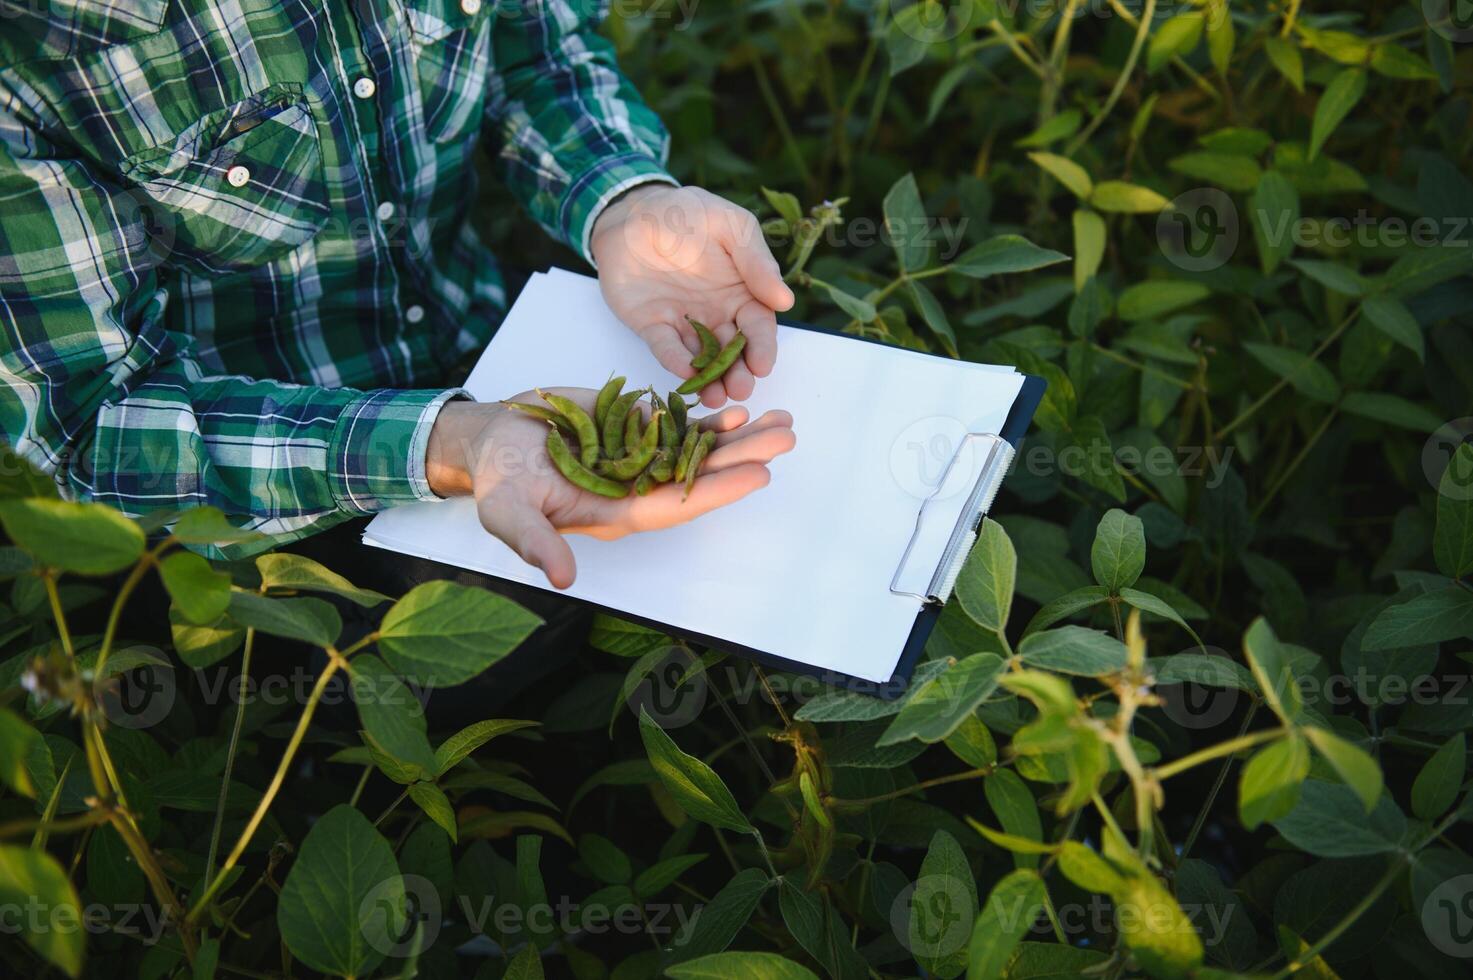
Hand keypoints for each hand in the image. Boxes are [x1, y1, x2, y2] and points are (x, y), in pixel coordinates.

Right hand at [425, 390, 795, 587]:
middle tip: (785, 440)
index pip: (675, 505)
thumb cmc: (501, 479)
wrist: (495, 439)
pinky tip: (739, 410)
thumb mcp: (509, 510)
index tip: (758, 476)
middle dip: (743, 458)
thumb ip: (535, 542)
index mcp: (616, 513)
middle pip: (699, 476)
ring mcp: (640, 459)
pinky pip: (680, 428)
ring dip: (739, 439)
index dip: (715, 491)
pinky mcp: (636, 431)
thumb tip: (562, 578)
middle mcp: (637, 490)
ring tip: (782, 423)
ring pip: (698, 451)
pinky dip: (708, 420)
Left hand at [590, 184, 795, 407]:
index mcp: (742, 293)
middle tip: (740, 391)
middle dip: (737, 374)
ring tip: (715, 397)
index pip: (758, 327)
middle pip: (732, 352)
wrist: (634, 209)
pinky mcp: (652, 326)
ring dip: (710, 380)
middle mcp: (716, 315)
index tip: (762, 365)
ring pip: (701, 358)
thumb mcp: (730, 226)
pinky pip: (666, 347)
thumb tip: (785, 301)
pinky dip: (675, 360)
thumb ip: (756, 261)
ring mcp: (684, 323)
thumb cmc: (688, 213)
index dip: (762, 348)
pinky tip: (685, 372)